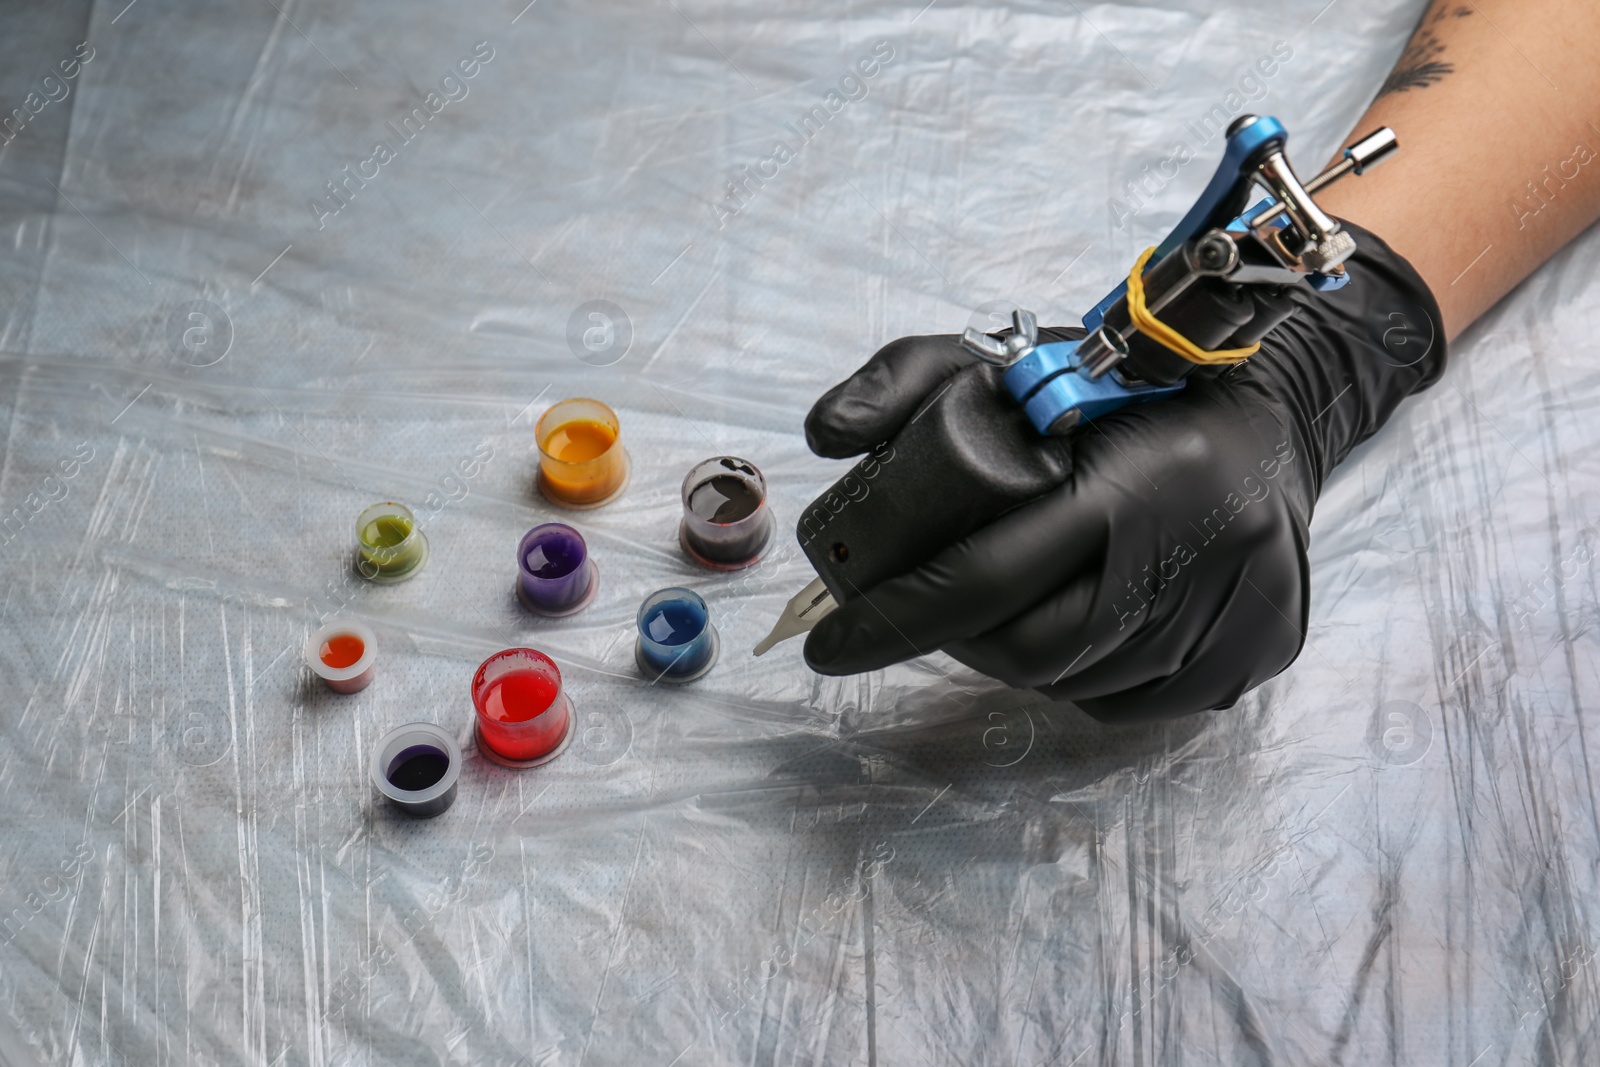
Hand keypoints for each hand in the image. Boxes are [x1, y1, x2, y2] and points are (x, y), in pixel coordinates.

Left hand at [802, 221, 1445, 720]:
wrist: (1270, 418)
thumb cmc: (1125, 393)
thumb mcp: (1008, 359)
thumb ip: (907, 377)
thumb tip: (823, 433)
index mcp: (1140, 479)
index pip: (991, 577)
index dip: (896, 620)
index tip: (827, 647)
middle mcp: (1199, 553)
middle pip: (1032, 649)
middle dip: (957, 642)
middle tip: (920, 616)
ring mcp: (1239, 615)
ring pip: (1079, 681)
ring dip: (1020, 658)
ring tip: (1005, 602)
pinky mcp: (1260, 652)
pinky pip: (1131, 700)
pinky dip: (1081, 677)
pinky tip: (1076, 619)